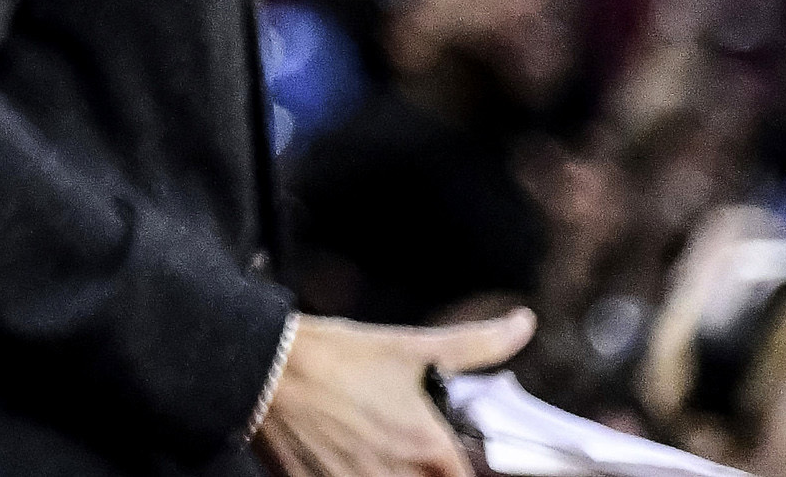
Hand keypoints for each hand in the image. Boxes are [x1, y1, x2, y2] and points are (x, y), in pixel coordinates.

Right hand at [255, 308, 527, 476]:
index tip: (441, 452)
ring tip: (368, 447)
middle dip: (419, 468)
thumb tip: (524, 323)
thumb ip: (476, 343)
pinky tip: (341, 456)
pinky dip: (349, 475)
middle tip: (397, 442)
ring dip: (385, 471)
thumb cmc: (337, 356)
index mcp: (431, 451)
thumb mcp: (408, 346)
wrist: (261, 365)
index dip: (456, 467)